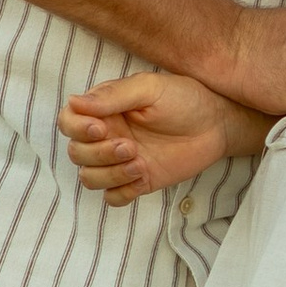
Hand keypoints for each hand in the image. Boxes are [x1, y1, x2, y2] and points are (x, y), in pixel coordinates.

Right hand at [61, 71, 261, 204]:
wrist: (217, 124)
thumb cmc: (185, 98)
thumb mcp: (149, 88)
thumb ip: (112, 96)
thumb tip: (74, 102)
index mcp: (104, 110)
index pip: (68, 122)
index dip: (77, 129)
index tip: (101, 129)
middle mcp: (107, 135)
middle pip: (76, 153)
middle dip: (99, 154)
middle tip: (131, 147)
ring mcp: (120, 161)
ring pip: (90, 178)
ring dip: (110, 175)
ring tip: (140, 163)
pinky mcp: (137, 181)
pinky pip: (112, 198)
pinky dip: (122, 192)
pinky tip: (143, 177)